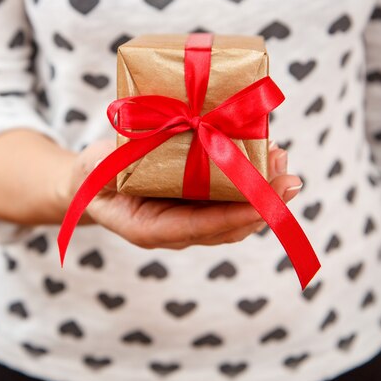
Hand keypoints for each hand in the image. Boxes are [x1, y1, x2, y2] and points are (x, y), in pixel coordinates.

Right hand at [61, 137, 302, 249]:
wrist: (94, 181)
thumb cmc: (93, 174)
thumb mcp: (93, 167)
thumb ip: (107, 165)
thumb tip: (125, 151)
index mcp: (149, 228)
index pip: (198, 228)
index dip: (232, 218)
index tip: (263, 204)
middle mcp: (175, 229)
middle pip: (227, 226)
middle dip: (261, 205)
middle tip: (288, 178)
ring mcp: (188, 217)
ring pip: (234, 215)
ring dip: (264, 193)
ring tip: (284, 164)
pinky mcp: (197, 201)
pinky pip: (229, 200)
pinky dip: (251, 182)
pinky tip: (267, 160)